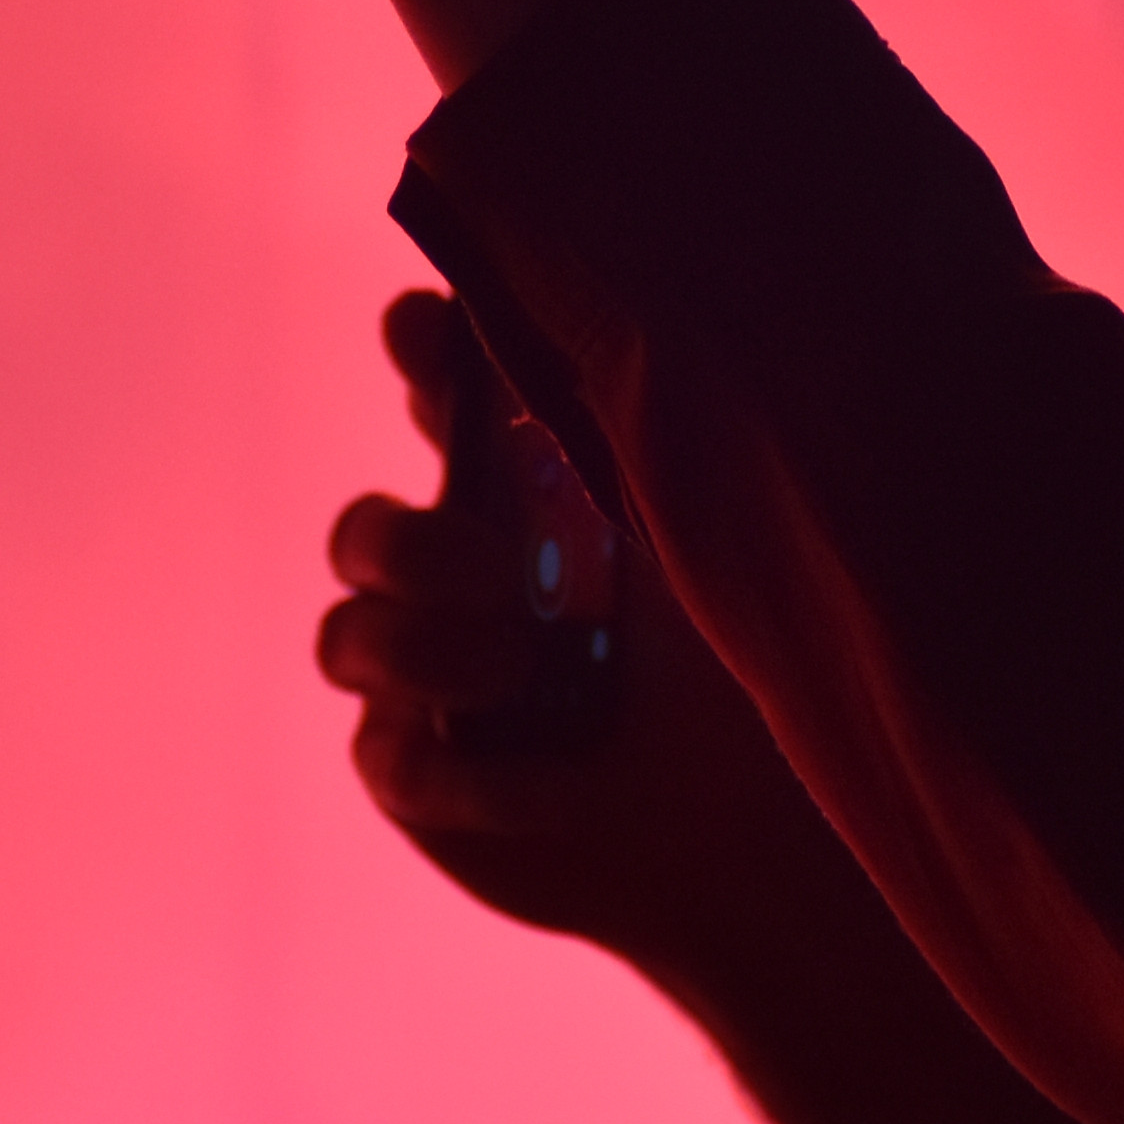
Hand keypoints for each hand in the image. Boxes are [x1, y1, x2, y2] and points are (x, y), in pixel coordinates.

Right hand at [318, 288, 837, 963]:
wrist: (776, 821)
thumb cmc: (758, 646)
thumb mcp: (715, 522)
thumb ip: (648, 424)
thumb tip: (629, 302)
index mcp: (521, 477)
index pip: (439, 386)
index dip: (418, 353)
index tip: (427, 331)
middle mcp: (457, 566)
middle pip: (363, 533)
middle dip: (413, 544)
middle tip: (499, 571)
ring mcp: (425, 674)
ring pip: (347, 639)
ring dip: (425, 649)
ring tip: (521, 669)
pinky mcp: (419, 775)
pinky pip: (391, 758)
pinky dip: (468, 769)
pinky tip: (556, 783)